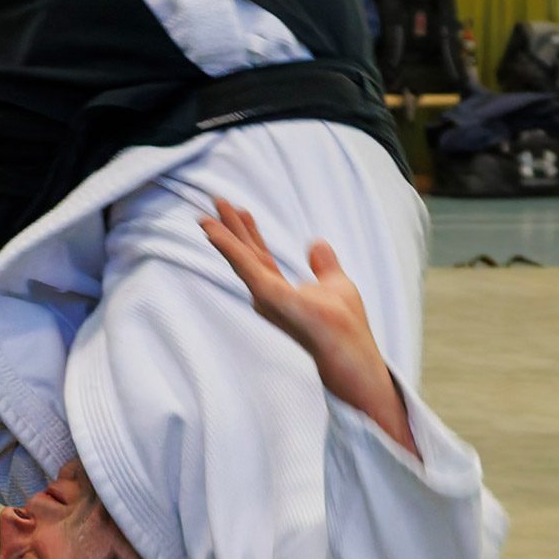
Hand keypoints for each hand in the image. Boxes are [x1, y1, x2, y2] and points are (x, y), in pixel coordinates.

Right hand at [199, 198, 415, 451]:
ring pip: (240, 258)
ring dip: (222, 235)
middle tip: (216, 199)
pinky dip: (228, 246)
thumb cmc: (347, 331)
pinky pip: (244, 265)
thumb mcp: (338, 285)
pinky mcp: (269, 296)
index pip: (261, 257)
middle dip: (230, 227)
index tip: (240, 209)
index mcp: (282, 291)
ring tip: (205, 214)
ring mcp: (266, 297)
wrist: (353, 358)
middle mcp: (269, 295)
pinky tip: (213, 230)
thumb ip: (325, 265)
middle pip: (246, 254)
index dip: (249, 233)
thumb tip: (317, 243)